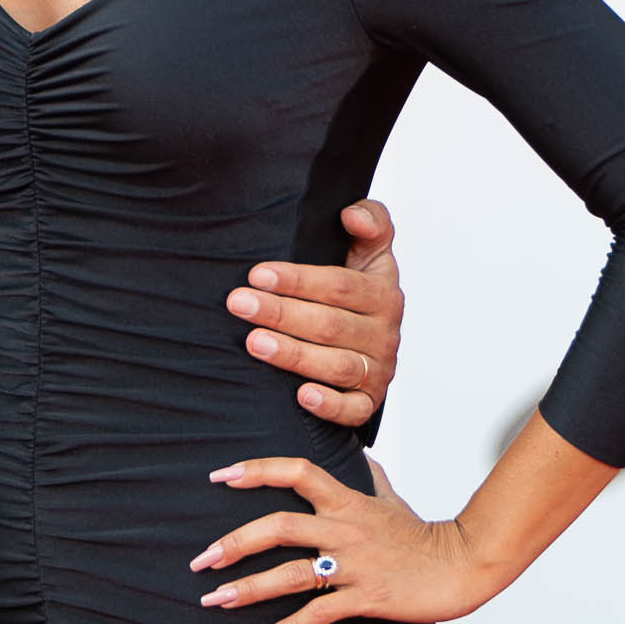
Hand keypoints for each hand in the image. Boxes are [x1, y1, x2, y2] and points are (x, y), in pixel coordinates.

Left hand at [190, 453, 490, 623]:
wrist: (460, 564)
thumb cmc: (423, 535)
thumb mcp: (391, 498)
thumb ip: (369, 475)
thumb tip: (358, 451)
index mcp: (346, 502)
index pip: (296, 472)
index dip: (256, 470)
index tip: (220, 476)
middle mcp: (344, 529)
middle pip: (280, 526)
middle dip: (235, 542)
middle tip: (201, 559)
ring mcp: (354, 564)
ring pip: (291, 574)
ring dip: (249, 589)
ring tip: (216, 600)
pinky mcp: (365, 596)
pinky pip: (320, 613)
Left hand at [226, 199, 402, 426]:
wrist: (373, 340)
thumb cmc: (358, 289)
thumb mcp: (370, 251)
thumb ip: (371, 221)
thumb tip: (351, 213)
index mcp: (383, 293)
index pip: (339, 285)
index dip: (298, 280)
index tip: (257, 274)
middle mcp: (384, 333)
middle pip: (331, 324)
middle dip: (281, 313)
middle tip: (240, 303)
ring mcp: (379, 370)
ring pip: (337, 365)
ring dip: (294, 354)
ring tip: (254, 343)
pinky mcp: (369, 402)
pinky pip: (353, 410)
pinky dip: (329, 405)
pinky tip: (301, 395)